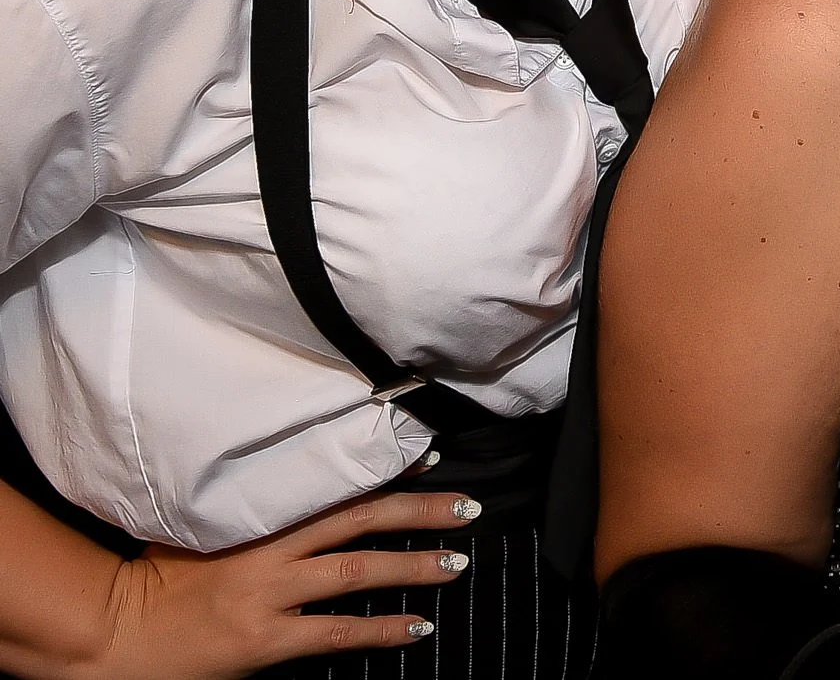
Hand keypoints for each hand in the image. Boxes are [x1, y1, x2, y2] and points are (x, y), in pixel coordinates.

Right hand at [73, 490, 475, 679]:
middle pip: (360, 521)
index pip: (333, 485)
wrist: (114, 636)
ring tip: (456, 564)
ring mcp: (269, 597)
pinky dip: (381, 629)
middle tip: (467, 507)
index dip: (384, 470)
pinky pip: (337, 633)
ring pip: (357, 573)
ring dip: (414, 567)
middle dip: (420, 512)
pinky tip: (417, 627)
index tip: (429, 455)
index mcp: (255, 517)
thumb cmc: (154, 578)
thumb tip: (299, 484)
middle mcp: (269, 552)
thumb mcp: (200, 527)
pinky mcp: (265, 641)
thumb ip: (251, 509)